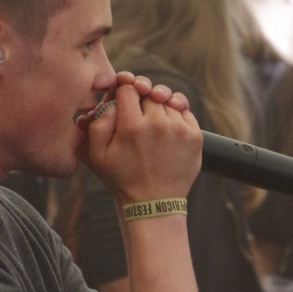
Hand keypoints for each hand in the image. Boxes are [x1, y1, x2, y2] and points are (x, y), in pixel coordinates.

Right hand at [79, 73, 200, 202]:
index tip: (122, 101)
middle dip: (140, 98)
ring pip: (167, 99)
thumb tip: (111, 103)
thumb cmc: (123, 179)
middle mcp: (158, 123)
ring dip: (159, 106)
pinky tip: (166, 127)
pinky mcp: (195, 135)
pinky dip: (175, 114)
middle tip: (136, 114)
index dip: (122, 92)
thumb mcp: (97, 155)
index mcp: (132, 126)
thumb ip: (98, 124)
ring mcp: (179, 128)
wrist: (154, 203)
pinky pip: (184, 111)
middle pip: (148, 91)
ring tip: (152, 122)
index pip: (128, 88)